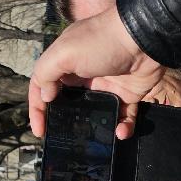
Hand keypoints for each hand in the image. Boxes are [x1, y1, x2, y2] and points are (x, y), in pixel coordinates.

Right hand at [29, 6, 164, 139]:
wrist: (143, 39)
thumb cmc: (101, 42)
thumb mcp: (64, 53)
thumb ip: (47, 73)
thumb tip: (45, 97)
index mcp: (65, 62)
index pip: (43, 86)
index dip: (37, 108)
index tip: (39, 130)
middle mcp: (84, 74)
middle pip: (67, 103)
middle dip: (63, 121)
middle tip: (61, 139)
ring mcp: (106, 85)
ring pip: (95, 113)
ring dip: (94, 129)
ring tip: (92, 142)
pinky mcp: (127, 94)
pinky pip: (123, 116)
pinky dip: (123, 126)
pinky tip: (120, 132)